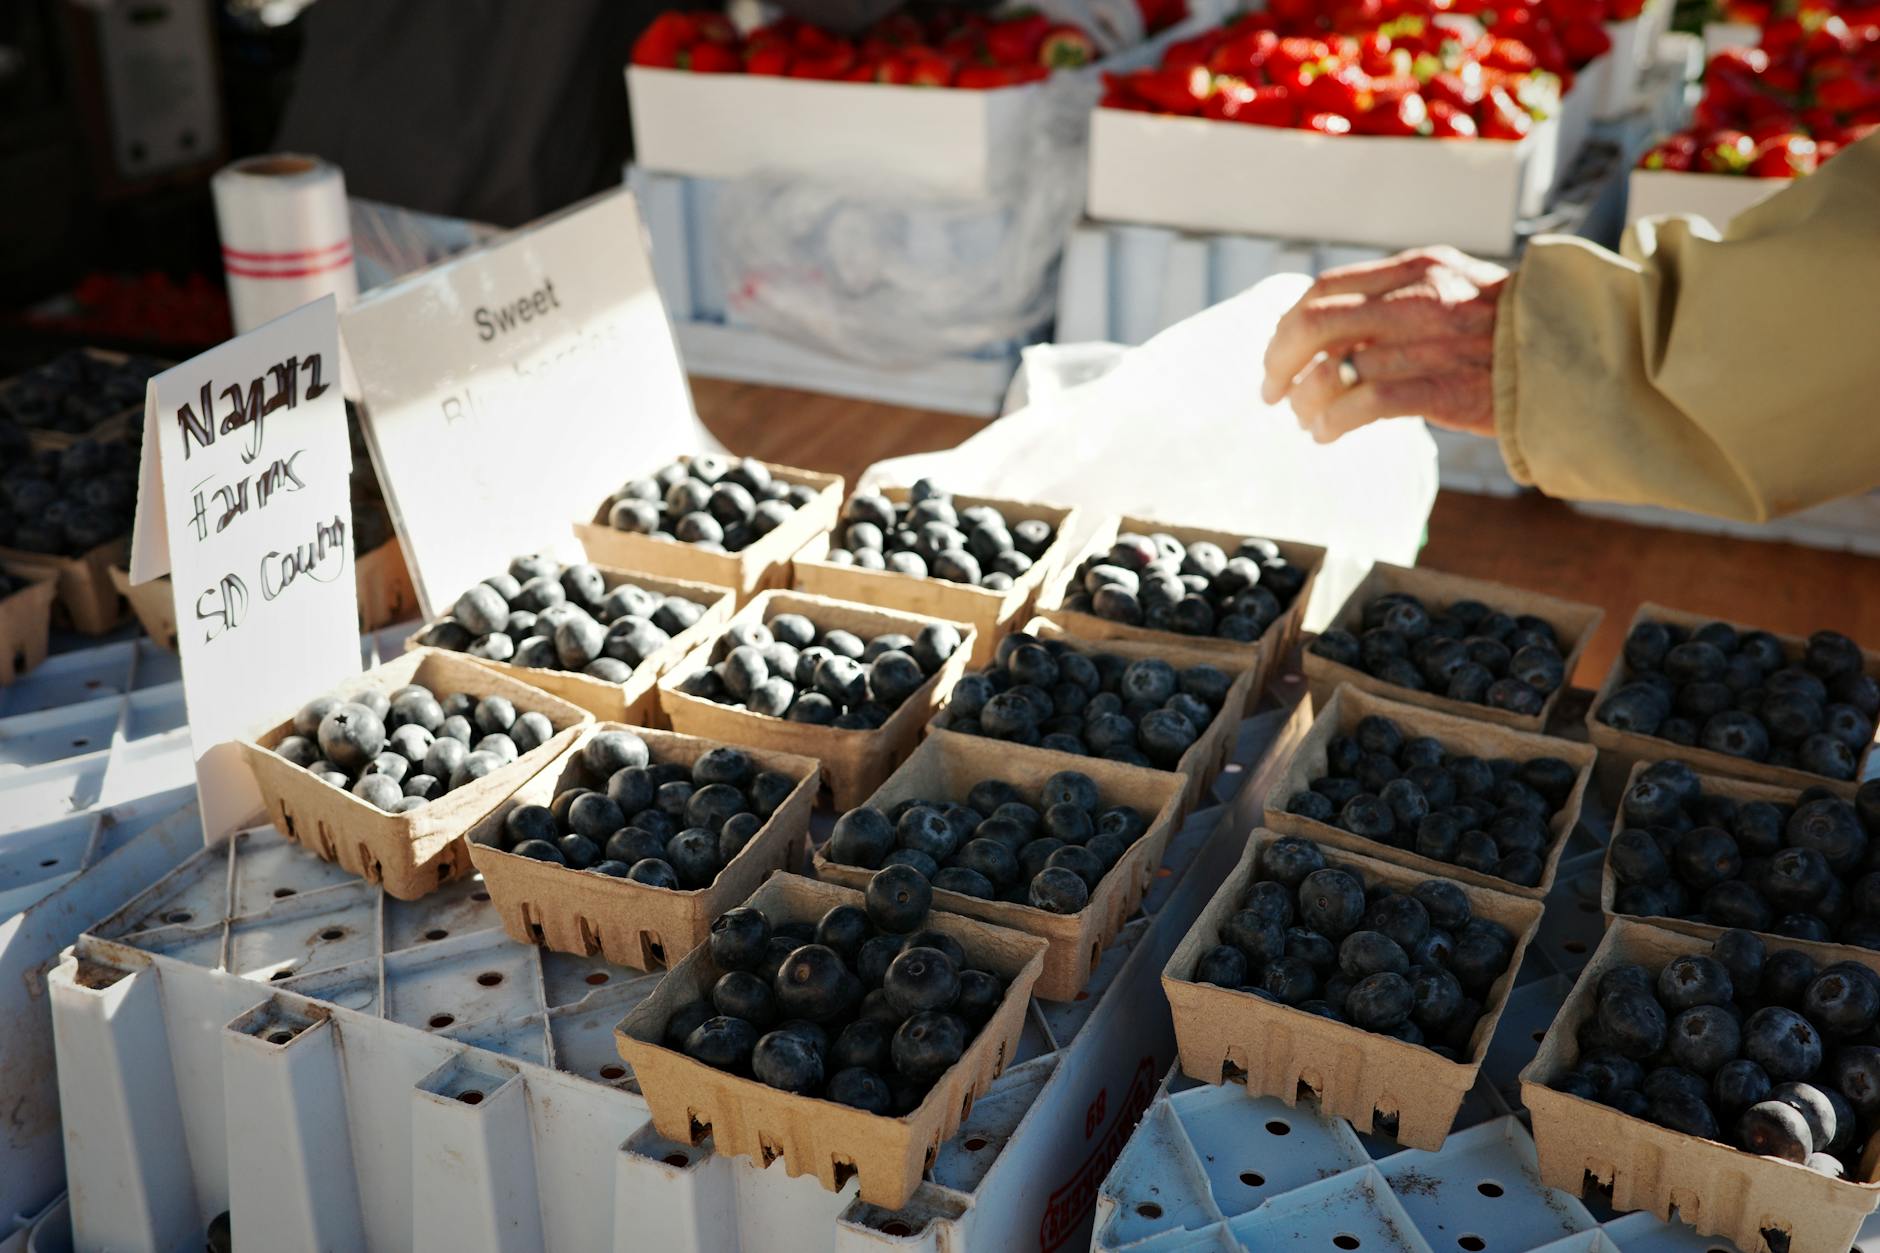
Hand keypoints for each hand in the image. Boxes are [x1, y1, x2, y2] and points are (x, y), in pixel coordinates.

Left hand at [1261, 246, 1508, 444]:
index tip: (1277, 355)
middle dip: (1279, 362)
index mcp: (1418, 268)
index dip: (1288, 325)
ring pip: (1335, 369)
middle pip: (1315, 325)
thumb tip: (1334, 329)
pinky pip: (1365, 403)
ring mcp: (1431, 343)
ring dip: (1306, 402)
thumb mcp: (1458, 289)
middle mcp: (1419, 298)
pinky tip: (1326, 435)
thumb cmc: (1514, 331)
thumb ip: (1401, 298)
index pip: (1325, 289)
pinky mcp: (1444, 389)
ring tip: (1306, 421)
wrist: (1585, 354)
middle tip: (1271, 392)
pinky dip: (1332, 422)